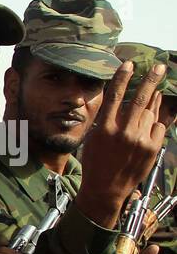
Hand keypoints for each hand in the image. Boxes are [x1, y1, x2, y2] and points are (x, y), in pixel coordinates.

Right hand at [76, 60, 168, 226]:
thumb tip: (123, 102)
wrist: (106, 189)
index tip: (129, 64)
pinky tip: (148, 129)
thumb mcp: (95, 139)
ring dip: (154, 103)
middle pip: (140, 100)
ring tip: (155, 94)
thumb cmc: (96, 164)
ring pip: (151, 113)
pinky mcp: (152, 148)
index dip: (123, 78)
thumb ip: (109, 121)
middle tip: (159, 67)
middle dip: (151, 81)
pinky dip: (155, 125)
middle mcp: (124, 132)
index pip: (115, 97)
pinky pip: (159, 127)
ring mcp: (140, 140)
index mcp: (105, 129)